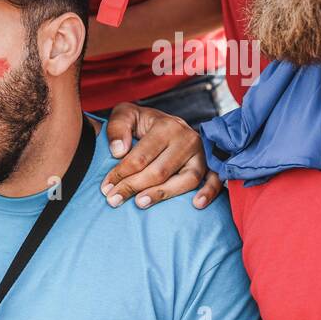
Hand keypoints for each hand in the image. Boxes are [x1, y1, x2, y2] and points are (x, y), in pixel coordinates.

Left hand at [101, 101, 223, 209]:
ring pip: (186, 179)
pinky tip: (196, 204)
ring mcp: (201, 153)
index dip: (121, 174)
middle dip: (133, 187)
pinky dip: (209, 192)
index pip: (141, 156)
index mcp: (166, 126)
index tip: (105, 188)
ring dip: (163, 194)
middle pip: (160, 170)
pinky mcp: (211, 164)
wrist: (167, 124)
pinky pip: (215, 180)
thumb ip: (117, 128)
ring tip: (140, 203)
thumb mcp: (126, 114)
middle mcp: (187, 138)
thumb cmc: (143, 123)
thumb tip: (118, 151)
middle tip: (113, 200)